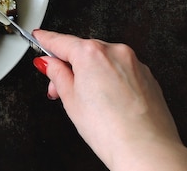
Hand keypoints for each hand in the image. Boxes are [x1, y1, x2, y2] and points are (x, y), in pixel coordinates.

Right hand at [32, 29, 186, 170]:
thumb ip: (57, 74)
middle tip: (59, 87)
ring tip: (87, 101)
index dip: (46, 40)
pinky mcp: (147, 76)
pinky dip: (111, 79)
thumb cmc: (110, 129)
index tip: (39, 37)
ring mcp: (135, 63)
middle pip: (83, 51)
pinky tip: (107, 102)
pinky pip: (121, 70)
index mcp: (91, 53)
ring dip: (91, 73)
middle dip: (69, 66)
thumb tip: (50, 64)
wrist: (146, 150)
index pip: (61, 41)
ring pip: (104, 60)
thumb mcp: (70, 100)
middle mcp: (115, 52)